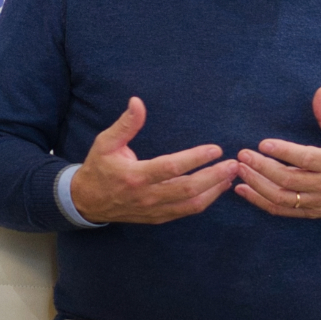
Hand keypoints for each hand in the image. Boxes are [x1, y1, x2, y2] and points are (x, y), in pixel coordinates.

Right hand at [67, 97, 236, 226]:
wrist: (87, 202)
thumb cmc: (99, 168)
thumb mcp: (105, 142)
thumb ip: (125, 124)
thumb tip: (137, 102)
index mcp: (135, 176)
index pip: (171, 168)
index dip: (195, 159)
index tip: (215, 149)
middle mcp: (147, 196)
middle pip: (188, 189)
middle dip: (214, 177)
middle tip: (233, 164)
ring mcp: (154, 210)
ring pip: (191, 204)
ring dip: (214, 191)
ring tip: (230, 176)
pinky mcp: (158, 217)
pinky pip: (186, 212)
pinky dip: (204, 201)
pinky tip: (216, 189)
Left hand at [237, 87, 320, 220]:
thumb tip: (320, 91)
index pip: (305, 158)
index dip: (284, 152)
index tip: (263, 143)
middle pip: (288, 179)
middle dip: (262, 168)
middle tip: (243, 155)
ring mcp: (315, 201)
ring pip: (282, 198)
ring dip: (257, 186)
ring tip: (240, 171)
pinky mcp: (308, 212)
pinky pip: (281, 210)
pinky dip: (260, 202)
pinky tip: (243, 190)